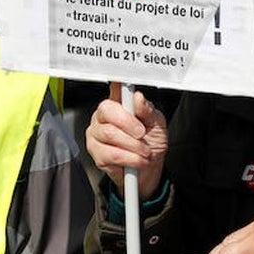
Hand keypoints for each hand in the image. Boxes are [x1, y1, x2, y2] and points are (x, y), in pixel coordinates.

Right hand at [85, 83, 166, 199]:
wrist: (149, 169)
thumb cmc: (151, 142)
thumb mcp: (156, 124)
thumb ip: (147, 110)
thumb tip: (138, 97)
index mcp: (118, 103)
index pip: (114, 88)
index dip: (117, 85)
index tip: (123, 85)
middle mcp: (103, 116)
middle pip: (107, 111)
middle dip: (129, 124)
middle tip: (142, 134)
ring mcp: (96, 134)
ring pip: (109, 134)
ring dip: (133, 145)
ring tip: (144, 151)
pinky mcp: (96, 153)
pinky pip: (110, 154)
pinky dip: (129, 159)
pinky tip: (136, 159)